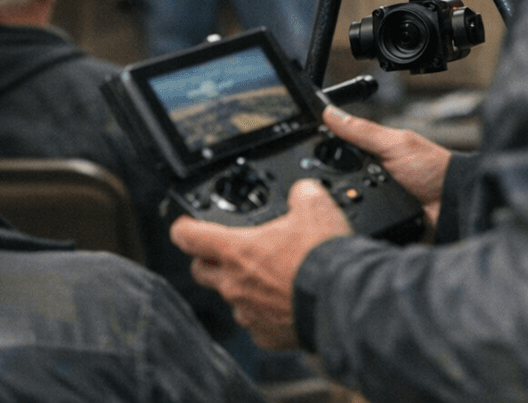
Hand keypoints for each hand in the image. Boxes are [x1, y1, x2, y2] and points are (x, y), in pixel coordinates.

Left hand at [171, 180, 351, 349]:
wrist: (343, 301)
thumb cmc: (323, 256)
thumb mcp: (314, 206)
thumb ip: (300, 193)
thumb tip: (302, 191)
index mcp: (235, 250)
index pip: (188, 236)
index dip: (184, 228)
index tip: (186, 227)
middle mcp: (233, 284)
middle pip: (200, 271)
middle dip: (207, 260)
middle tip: (227, 252)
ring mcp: (248, 313)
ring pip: (231, 298)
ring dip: (242, 288)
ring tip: (268, 278)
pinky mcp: (266, 336)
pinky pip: (257, 323)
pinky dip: (266, 313)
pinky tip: (286, 302)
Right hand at [321, 105, 451, 226]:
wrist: (453, 204)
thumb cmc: (433, 168)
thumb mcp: (393, 144)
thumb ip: (362, 131)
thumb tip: (330, 112)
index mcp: (372, 154)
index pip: (338, 150)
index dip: (321, 150)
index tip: (303, 149)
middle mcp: (371, 177)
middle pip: (336, 178)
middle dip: (329, 180)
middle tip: (320, 180)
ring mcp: (374, 201)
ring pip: (344, 202)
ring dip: (341, 203)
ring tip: (335, 201)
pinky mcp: (379, 221)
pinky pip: (358, 221)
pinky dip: (353, 219)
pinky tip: (348, 217)